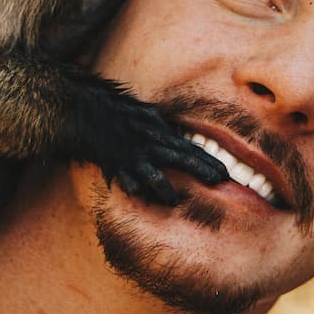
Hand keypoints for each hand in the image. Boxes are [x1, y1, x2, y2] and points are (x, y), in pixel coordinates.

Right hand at [67, 80, 228, 204]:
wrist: (88, 113)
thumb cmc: (119, 114)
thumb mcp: (147, 114)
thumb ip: (164, 126)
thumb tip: (179, 134)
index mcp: (159, 132)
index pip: (190, 148)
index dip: (208, 161)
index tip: (224, 173)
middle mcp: (150, 144)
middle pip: (182, 158)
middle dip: (202, 171)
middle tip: (219, 182)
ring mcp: (134, 156)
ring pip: (155, 176)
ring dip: (167, 190)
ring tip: (176, 201)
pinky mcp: (117, 166)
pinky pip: (130, 183)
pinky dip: (138, 192)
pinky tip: (146, 199)